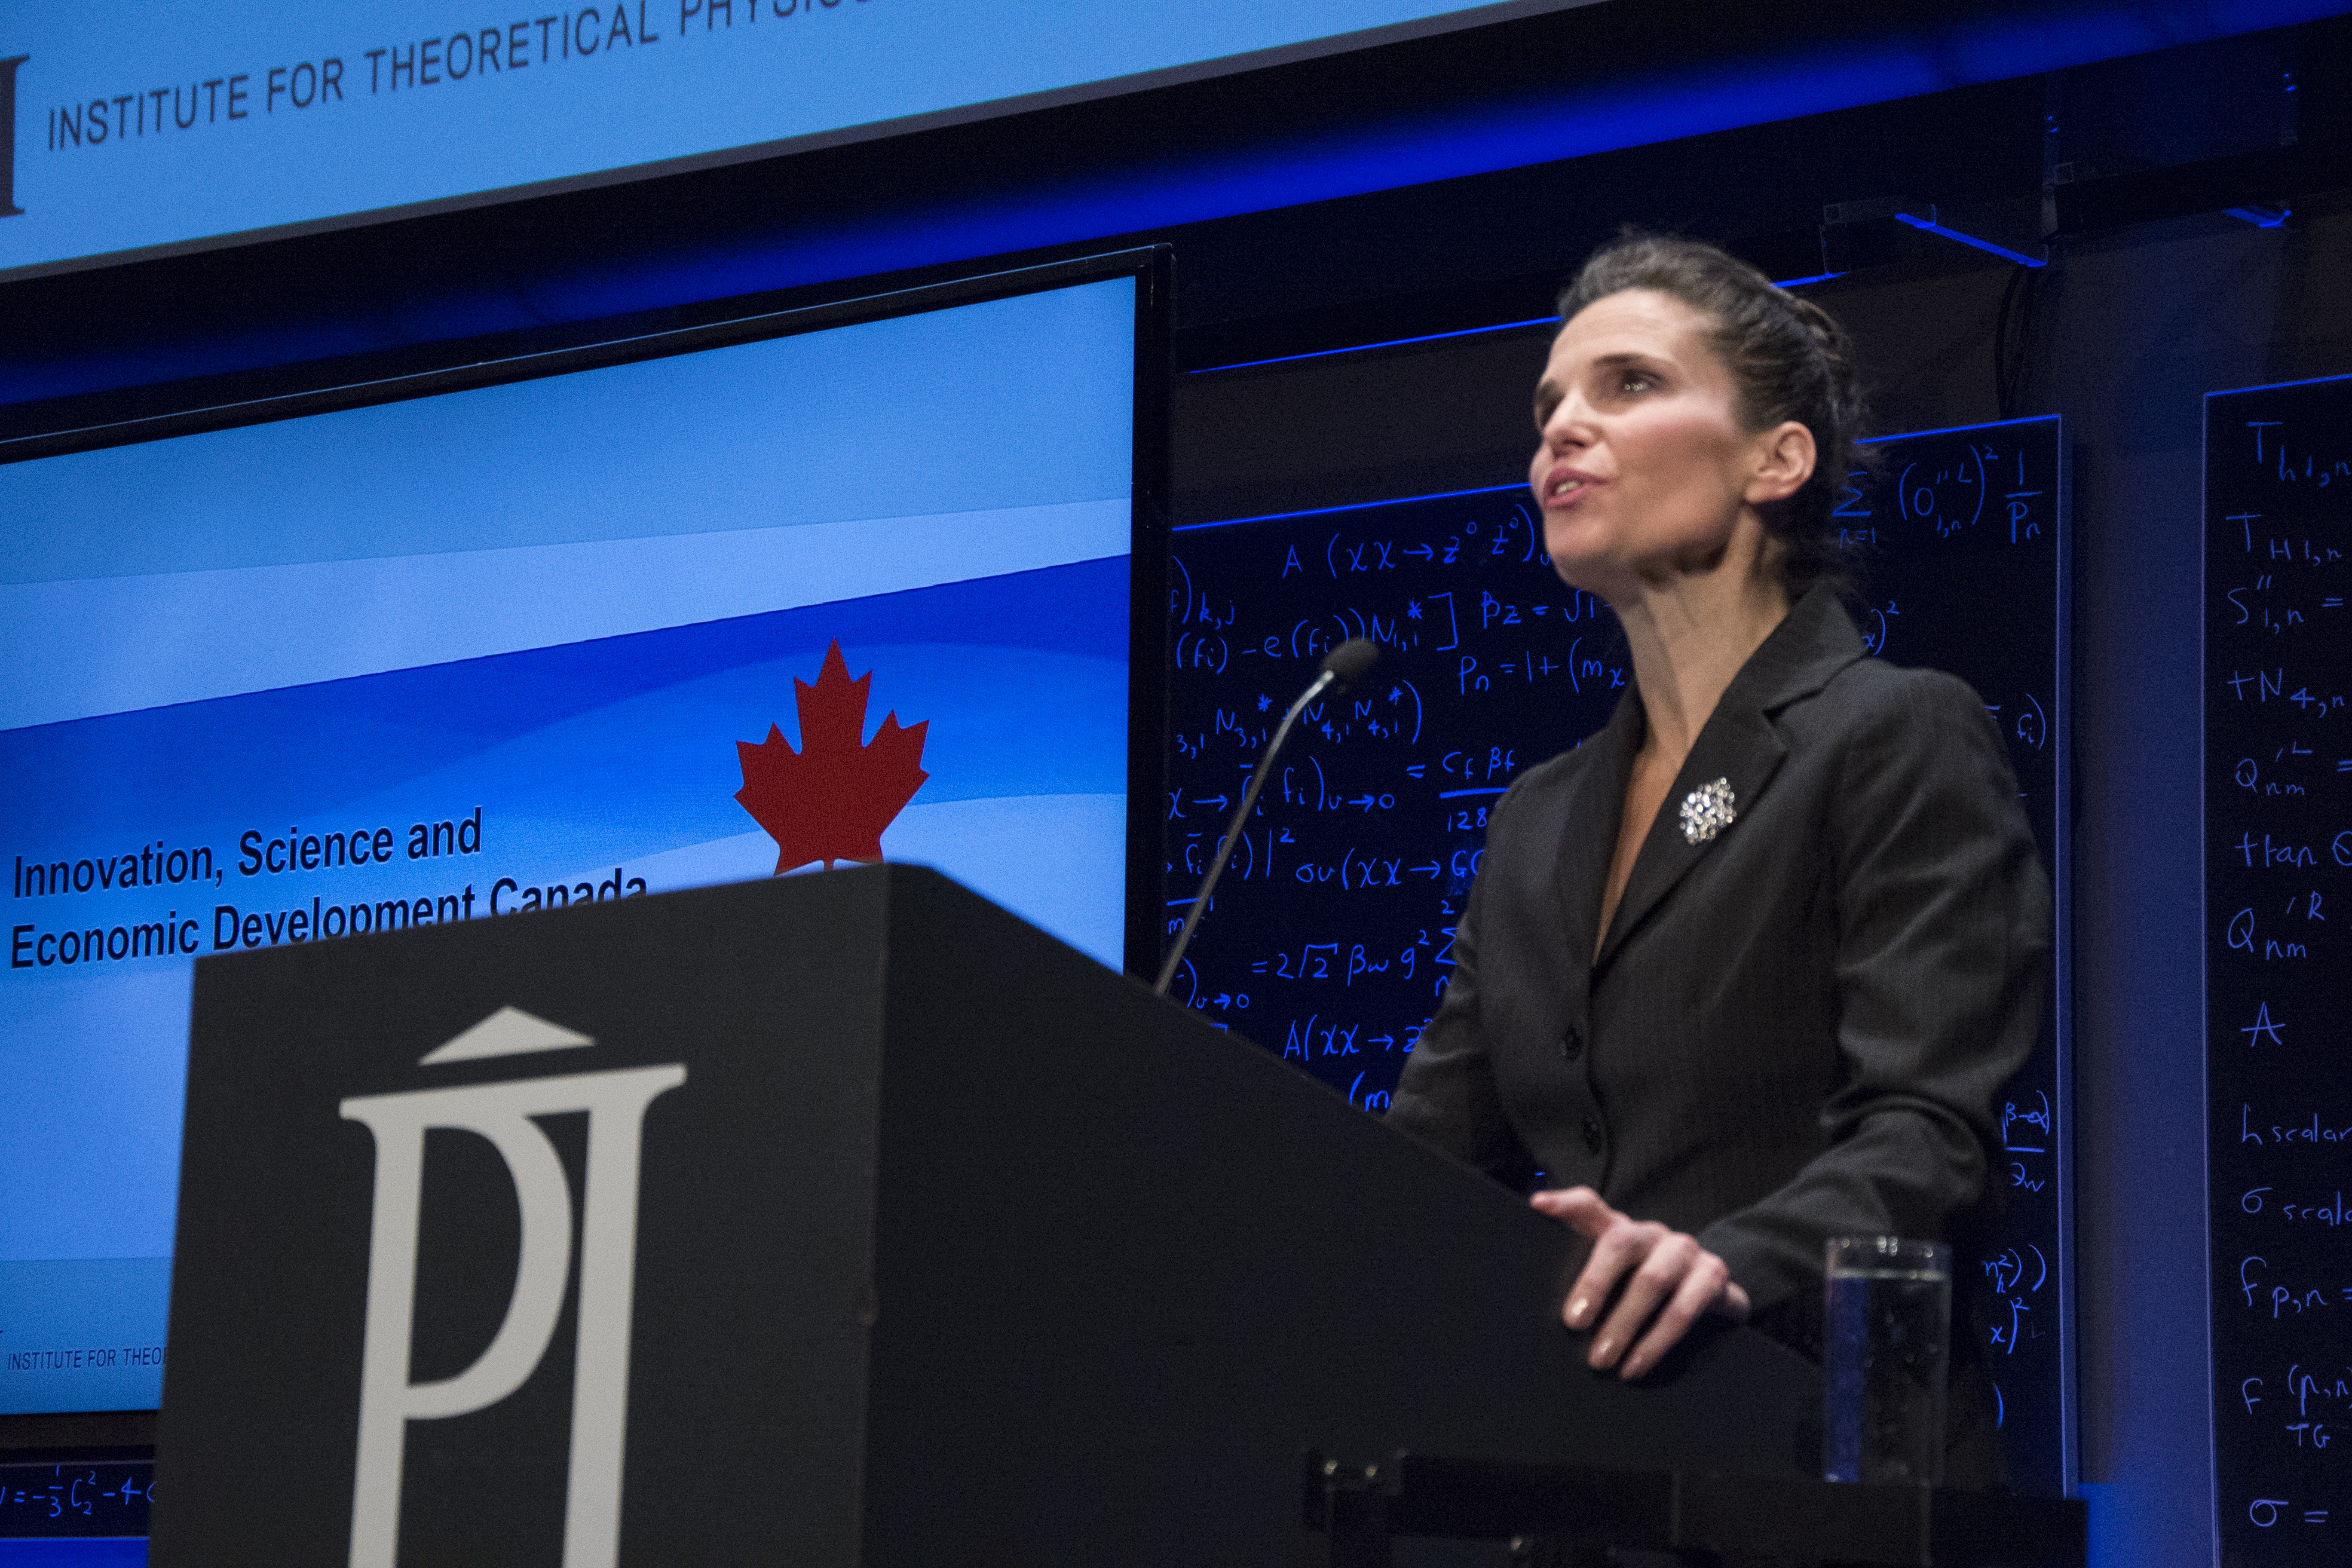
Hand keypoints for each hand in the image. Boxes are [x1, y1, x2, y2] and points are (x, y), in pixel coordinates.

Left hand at [1529, 1186, 1750, 1379]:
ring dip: (1625, 1324)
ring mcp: (1685, 1250)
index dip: (1566, 1203)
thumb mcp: (1617, 1281)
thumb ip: (1583, 1280)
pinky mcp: (1713, 1276)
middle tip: (1574, 1324)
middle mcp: (1652, 1233)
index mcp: (1621, 1228)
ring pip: (1653, 1280)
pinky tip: (1635, 1365)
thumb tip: (1548, 1314)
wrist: (1713, 1298)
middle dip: (1595, 1284)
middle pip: (1620, 1243)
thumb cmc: (1646, 1291)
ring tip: (1602, 1360)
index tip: (1539, 1205)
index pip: (1591, 1206)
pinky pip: (1685, 1310)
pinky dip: (1656, 1342)